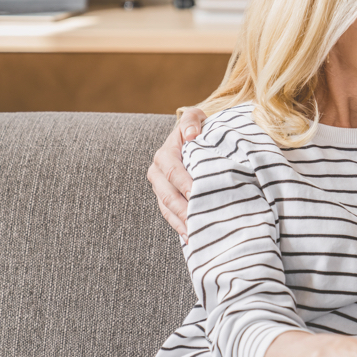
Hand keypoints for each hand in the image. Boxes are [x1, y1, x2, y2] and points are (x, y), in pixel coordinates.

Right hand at [147, 107, 206, 239]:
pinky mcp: (166, 199)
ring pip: (167, 208)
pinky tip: (191, 238)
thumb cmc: (198, 129)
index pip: (173, 171)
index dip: (184, 183)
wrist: (194, 139)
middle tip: (197, 220)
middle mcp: (158, 172)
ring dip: (180, 222)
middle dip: (182, 208)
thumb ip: (193, 121)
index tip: (196, 194)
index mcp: (165, 154)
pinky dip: (179, 227)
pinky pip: (170, 215)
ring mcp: (160, 188)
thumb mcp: (196, 118)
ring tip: (194, 234)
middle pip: (168, 194)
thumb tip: (191, 134)